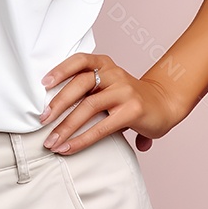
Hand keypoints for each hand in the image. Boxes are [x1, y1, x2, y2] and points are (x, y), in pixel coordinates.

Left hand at [39, 52, 181, 154]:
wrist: (166, 104)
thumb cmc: (130, 97)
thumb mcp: (109, 86)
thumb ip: (88, 91)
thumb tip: (53, 111)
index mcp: (106, 65)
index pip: (80, 60)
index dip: (60, 69)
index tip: (43, 83)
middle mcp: (114, 74)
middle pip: (80, 83)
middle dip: (58, 102)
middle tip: (42, 120)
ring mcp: (124, 91)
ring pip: (88, 105)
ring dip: (66, 125)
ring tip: (51, 141)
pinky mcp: (132, 111)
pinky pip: (101, 127)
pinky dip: (82, 139)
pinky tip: (68, 148)